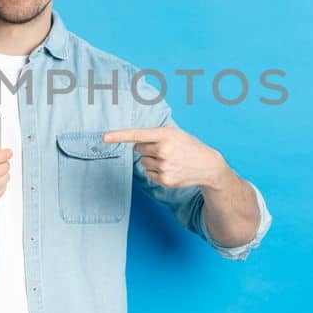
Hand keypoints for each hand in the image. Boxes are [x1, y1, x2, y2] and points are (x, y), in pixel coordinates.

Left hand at [102, 125, 236, 190]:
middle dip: (147, 148)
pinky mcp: (164, 179)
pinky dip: (156, 171)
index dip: (118, 136)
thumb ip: (156, 134)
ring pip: (143, 162)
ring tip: (170, 160)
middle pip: (138, 149)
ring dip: (152, 160)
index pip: (137, 135)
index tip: (104, 137)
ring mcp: (164, 166)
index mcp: (165, 135)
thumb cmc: (189, 146)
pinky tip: (170, 169)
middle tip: (164, 150)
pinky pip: (148, 173)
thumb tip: (136, 141)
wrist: (207, 166)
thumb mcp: (176, 133)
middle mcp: (163, 150)